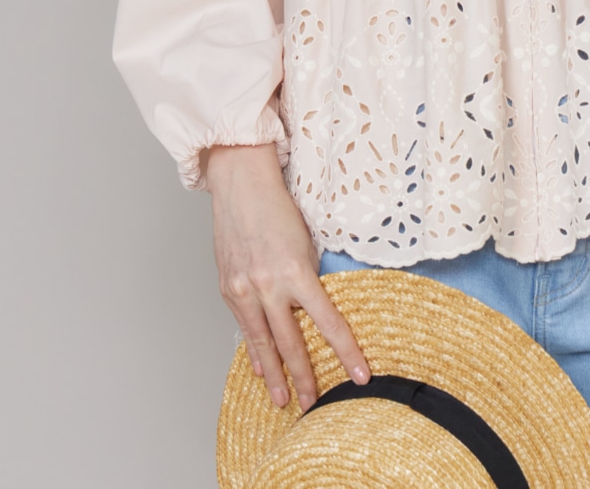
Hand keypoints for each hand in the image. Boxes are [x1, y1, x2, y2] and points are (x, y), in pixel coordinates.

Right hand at [205, 142, 370, 410]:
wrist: (241, 184)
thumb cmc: (279, 207)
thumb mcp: (306, 242)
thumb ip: (309, 278)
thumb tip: (317, 310)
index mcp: (296, 272)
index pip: (328, 322)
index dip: (346, 351)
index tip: (360, 376)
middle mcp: (268, 285)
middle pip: (292, 343)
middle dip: (305, 376)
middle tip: (316, 405)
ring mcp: (244, 290)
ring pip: (264, 343)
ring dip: (276, 375)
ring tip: (284, 401)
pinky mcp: (228, 288)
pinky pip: (245, 328)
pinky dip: (254, 350)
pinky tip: (262, 369)